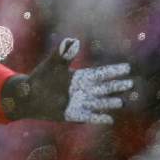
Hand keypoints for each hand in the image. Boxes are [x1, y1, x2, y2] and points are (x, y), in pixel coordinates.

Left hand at [1, 38, 132, 123]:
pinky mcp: (74, 114)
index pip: (100, 73)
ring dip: (110, 102)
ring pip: (100, 102)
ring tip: (123, 101)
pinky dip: (98, 117)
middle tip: (131, 83)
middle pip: (104, 88)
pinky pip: (89, 116)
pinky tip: (110, 119)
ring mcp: (80, 103)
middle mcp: (83, 90)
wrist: (29, 96)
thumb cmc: (41, 77)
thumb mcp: (52, 64)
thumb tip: (72, 40)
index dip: (113, 71)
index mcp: (79, 77)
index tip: (127, 67)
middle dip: (117, 86)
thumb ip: (63, 54)